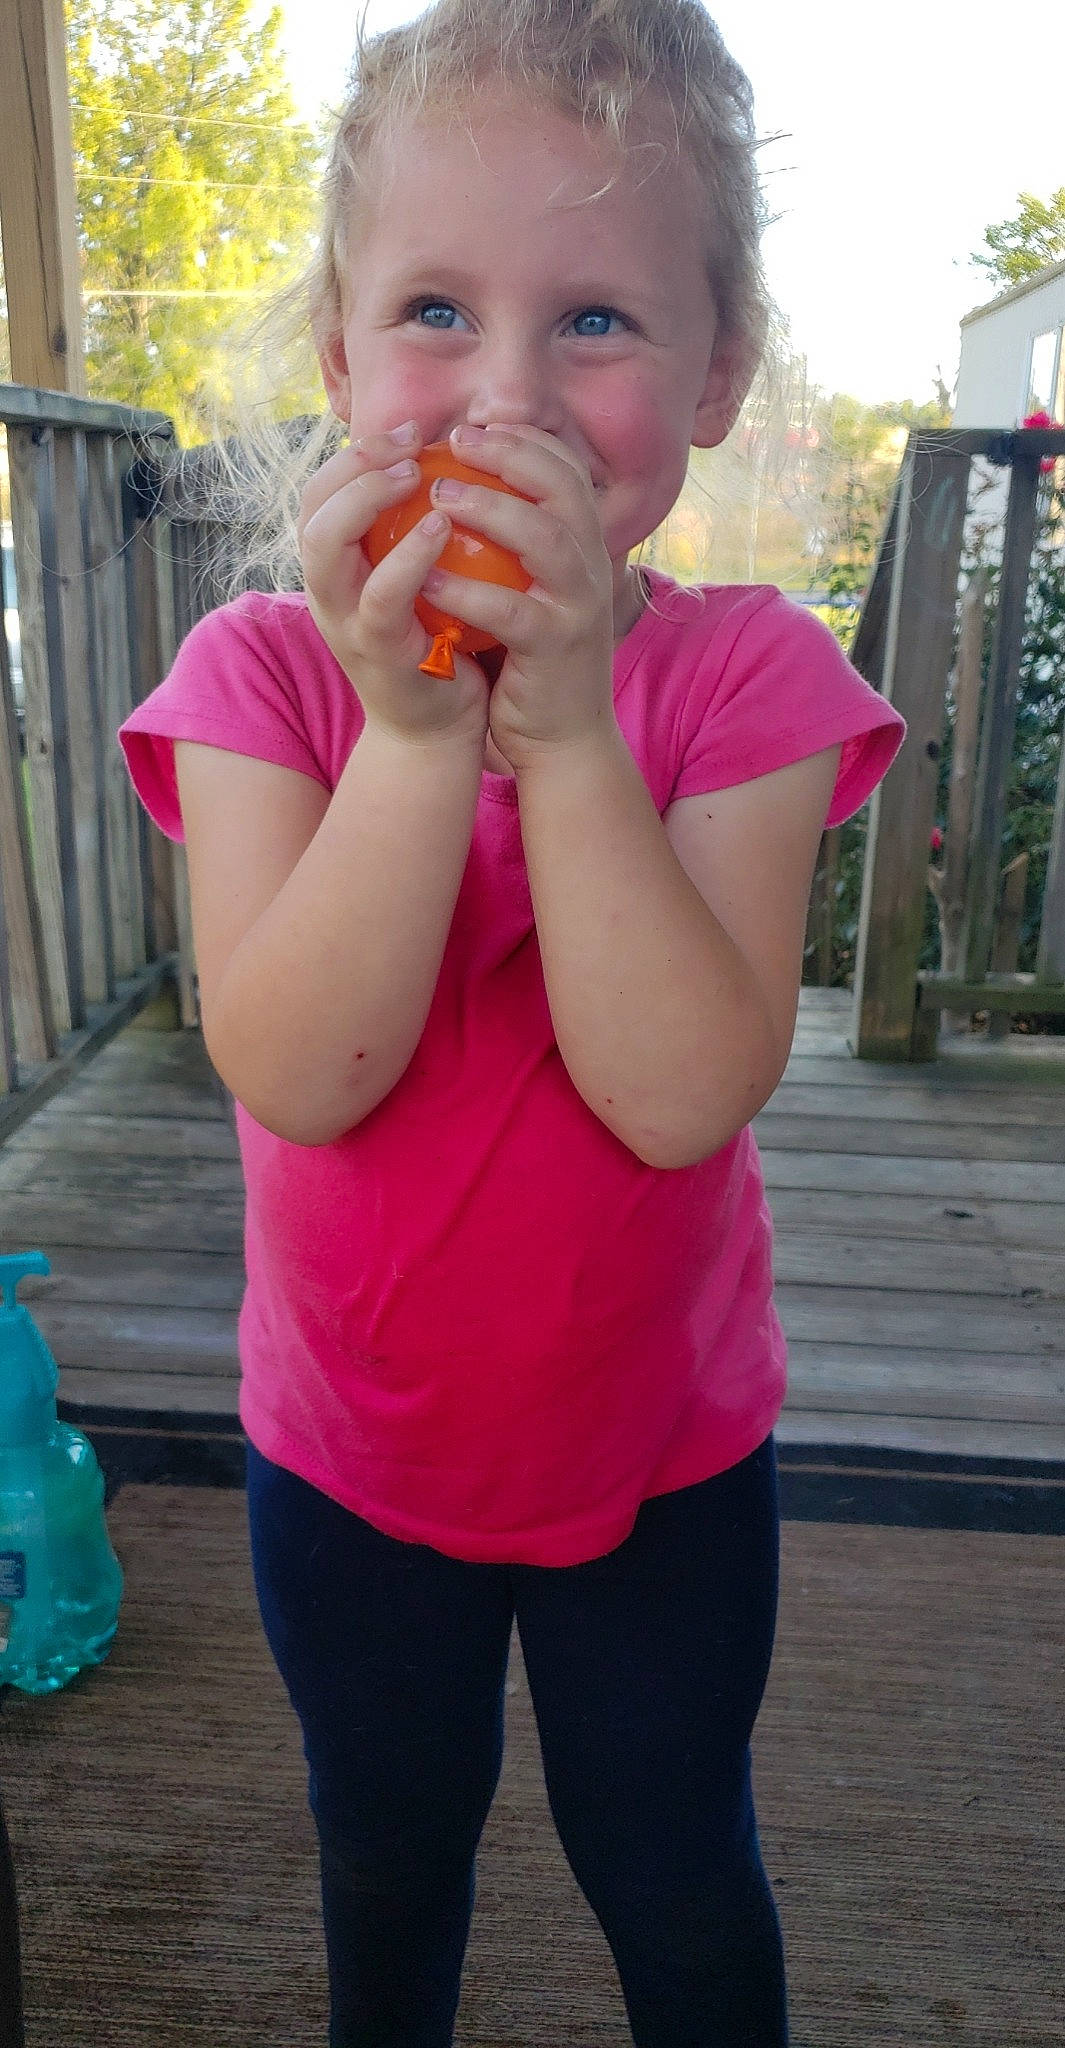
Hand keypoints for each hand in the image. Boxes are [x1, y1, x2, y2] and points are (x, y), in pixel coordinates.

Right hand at [297, 426, 489, 747]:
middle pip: (311, 509)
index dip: (357, 452)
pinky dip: (406, 558)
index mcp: (335, 567)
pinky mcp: (376, 652)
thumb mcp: (417, 582)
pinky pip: (381, 597)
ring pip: (326, 547)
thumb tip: (451, 460)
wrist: (436, 731)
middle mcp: (326, 590)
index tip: (410, 431)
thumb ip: (414, 531)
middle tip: (411, 446)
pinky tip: (441, 530)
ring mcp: (344, 622)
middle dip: (355, 465)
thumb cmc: (436, 643)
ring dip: (367, 501)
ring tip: (419, 476)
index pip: (322, 491)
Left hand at [420, 426, 616, 771]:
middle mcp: (591, 568)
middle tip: (453, 443)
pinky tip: (426, 579)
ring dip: (491, 509)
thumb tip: (460, 485)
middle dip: (510, 455)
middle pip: (563, 488)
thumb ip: (511, 545)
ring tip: (438, 495)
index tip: (472, 426)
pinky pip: (511, 612)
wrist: (563, 740)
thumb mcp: (529, 591)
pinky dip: (468, 592)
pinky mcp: (556, 649)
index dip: (524, 439)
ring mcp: (579, 607)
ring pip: (546, 539)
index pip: (566, 471)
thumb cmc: (529, 659)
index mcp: (584, 547)